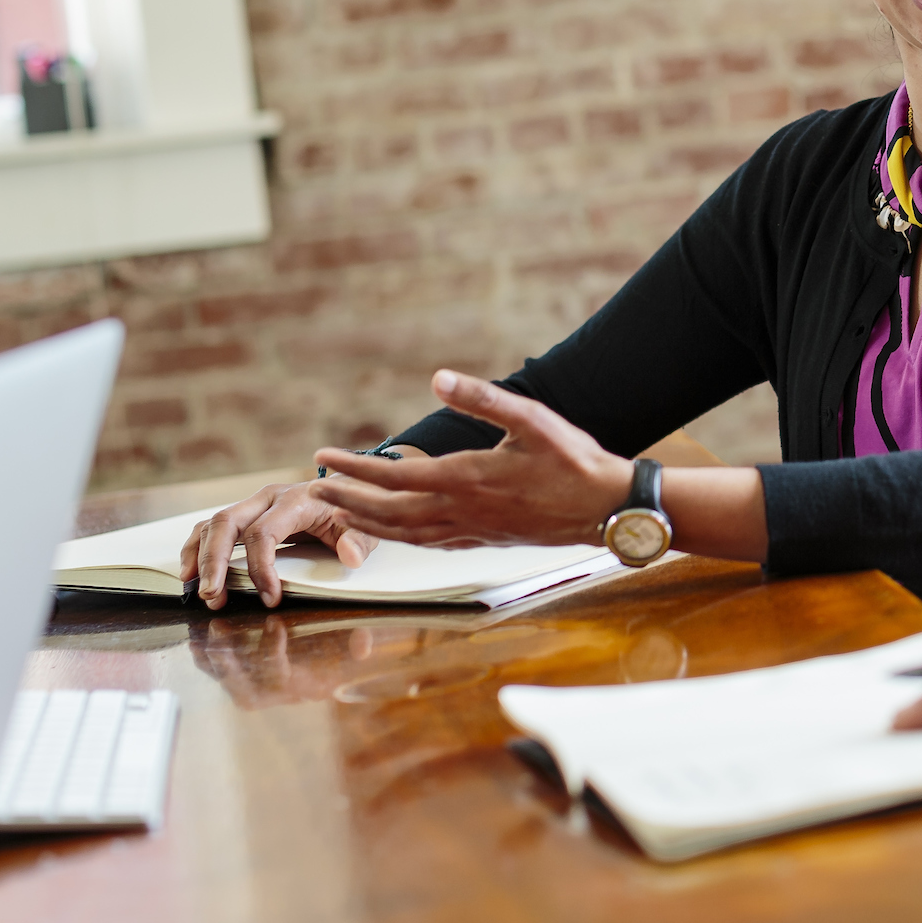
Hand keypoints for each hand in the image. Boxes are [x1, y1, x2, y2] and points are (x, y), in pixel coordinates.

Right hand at [178, 473, 397, 609]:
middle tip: (212, 596)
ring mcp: (254, 504)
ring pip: (213, 523)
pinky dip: (196, 549)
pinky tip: (190, 574)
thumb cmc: (354, 512)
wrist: (352, 488)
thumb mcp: (366, 527)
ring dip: (199, 557)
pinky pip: (211, 527)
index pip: (264, 532)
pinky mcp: (247, 514)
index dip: (260, 568)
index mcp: (296, 500)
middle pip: (227, 523)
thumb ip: (359, 542)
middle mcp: (268, 498)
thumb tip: (350, 557)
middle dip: (214, 562)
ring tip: (197, 590)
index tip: (269, 599)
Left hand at [307, 370, 634, 550]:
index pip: (394, 475)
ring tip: (342, 512)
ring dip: (367, 523)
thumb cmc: (574, 461)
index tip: (323, 458)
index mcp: (467, 478)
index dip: (354, 467)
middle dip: (347, 501)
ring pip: (405, 534)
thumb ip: (483, 398)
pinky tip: (397, 533)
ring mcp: (473, 530)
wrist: (607, 508)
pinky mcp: (486, 540)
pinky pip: (430, 544)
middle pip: (388, 513)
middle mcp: (462, 511)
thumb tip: (438, 378)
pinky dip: (402, 538)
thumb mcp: (531, 419)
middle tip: (314, 491)